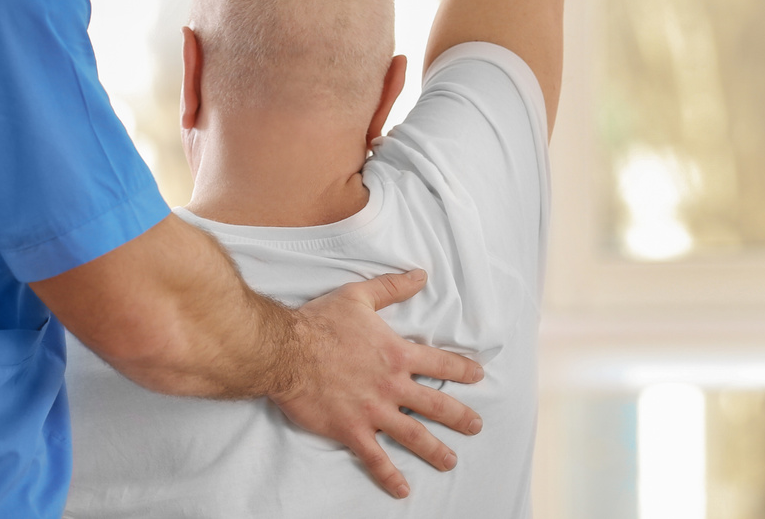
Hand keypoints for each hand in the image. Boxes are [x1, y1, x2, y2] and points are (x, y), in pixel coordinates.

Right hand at [271, 269, 485, 498]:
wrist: (287, 351)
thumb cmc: (320, 322)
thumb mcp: (358, 297)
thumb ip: (392, 287)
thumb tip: (420, 275)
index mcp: (396, 353)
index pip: (439, 363)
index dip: (462, 370)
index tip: (477, 377)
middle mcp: (391, 385)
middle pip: (435, 404)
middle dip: (459, 417)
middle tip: (476, 427)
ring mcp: (373, 411)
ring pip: (413, 436)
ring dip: (436, 450)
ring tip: (450, 461)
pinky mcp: (351, 430)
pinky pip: (375, 458)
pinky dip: (390, 476)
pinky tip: (403, 489)